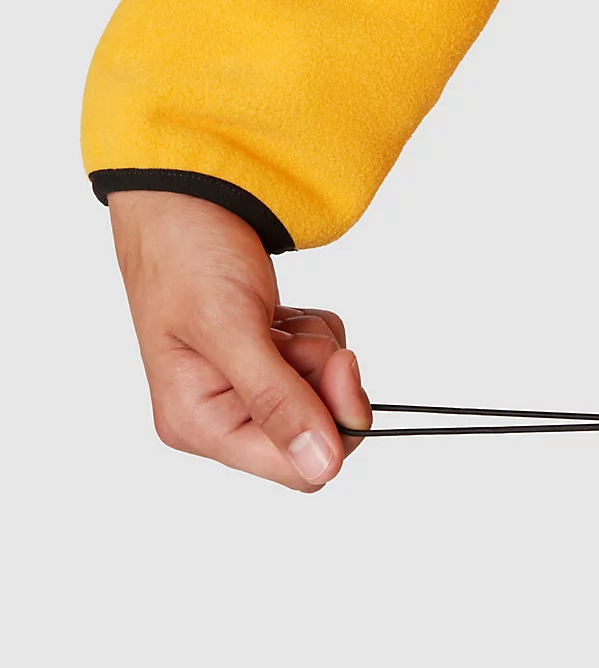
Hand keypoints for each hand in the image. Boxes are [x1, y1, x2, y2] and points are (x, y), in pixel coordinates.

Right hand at [107, 190, 371, 490]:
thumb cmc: (187, 254)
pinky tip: (281, 312)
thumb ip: (277, 400)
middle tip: (299, 333)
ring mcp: (245, 389)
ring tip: (275, 314)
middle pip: (318, 434)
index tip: (342, 365)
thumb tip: (322, 466)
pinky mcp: (267, 362)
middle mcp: (221, 416)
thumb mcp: (231, 328)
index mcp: (198, 424)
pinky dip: (315, 334)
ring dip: (318, 349)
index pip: (296, 470)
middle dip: (322, 379)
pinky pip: (322, 365)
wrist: (189, 198)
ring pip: (324, 395)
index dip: (332, 423)